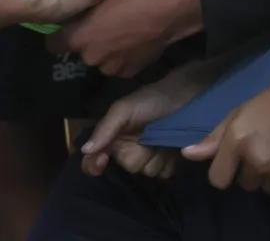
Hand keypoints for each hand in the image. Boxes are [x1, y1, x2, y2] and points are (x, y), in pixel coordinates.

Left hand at [47, 0, 198, 77]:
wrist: (163, 14)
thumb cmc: (130, 0)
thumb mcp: (99, 0)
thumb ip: (82, 15)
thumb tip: (72, 20)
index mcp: (78, 37)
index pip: (53, 45)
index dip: (58, 38)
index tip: (66, 33)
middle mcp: (89, 57)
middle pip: (81, 52)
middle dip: (88, 43)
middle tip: (103, 29)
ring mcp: (108, 68)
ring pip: (101, 61)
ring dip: (106, 53)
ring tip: (122, 37)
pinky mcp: (127, 74)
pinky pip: (118, 67)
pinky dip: (123, 59)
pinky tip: (133, 45)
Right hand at [80, 63, 207, 176]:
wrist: (184, 96)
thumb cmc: (151, 99)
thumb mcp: (124, 109)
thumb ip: (106, 128)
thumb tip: (85, 150)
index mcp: (114, 137)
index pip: (94, 158)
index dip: (94, 164)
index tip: (101, 162)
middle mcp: (129, 149)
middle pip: (128, 166)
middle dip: (138, 152)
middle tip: (147, 134)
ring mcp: (150, 157)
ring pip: (148, 171)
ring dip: (157, 155)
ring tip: (163, 136)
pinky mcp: (168, 163)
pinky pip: (165, 173)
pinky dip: (170, 160)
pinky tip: (173, 145)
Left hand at [182, 59, 269, 193]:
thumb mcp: (238, 114)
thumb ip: (214, 138)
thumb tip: (187, 154)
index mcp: (237, 142)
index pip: (217, 179)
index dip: (224, 170)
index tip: (234, 159)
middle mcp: (258, 161)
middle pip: (244, 184)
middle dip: (250, 170)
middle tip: (264, 146)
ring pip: (266, 189)